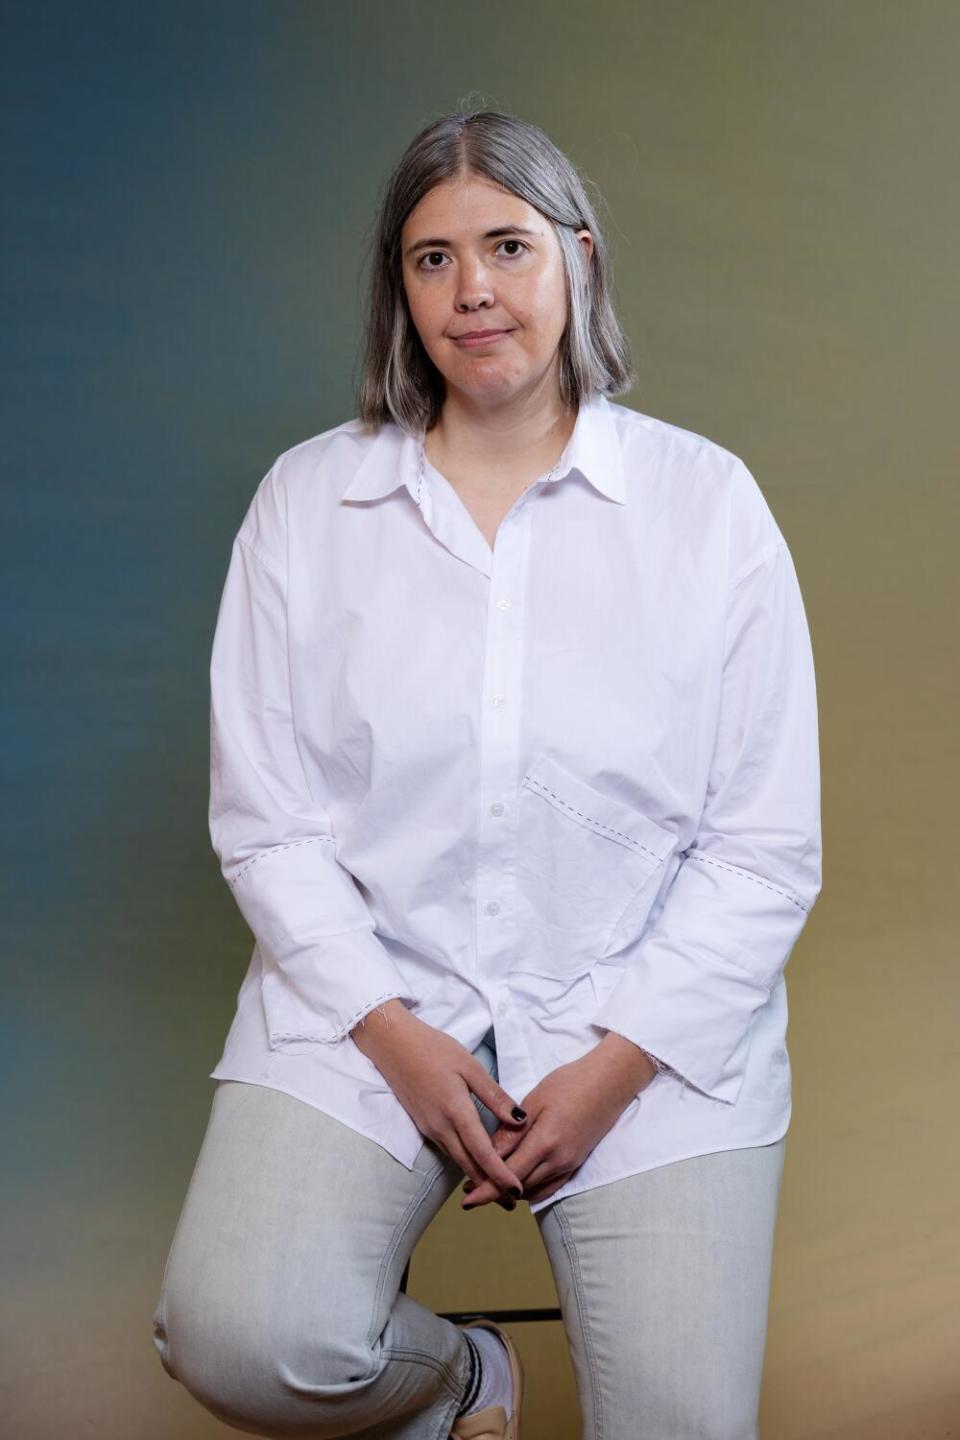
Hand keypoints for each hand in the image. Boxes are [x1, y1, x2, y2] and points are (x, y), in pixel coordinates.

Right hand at [350, 1001, 529, 1198]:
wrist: (392, 1044)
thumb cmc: (432, 1048)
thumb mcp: (469, 1066)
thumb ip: (494, 1096)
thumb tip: (519, 1120)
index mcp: (455, 1111)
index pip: (482, 1152)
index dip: (500, 1174)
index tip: (517, 1191)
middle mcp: (440, 1126)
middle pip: (468, 1165)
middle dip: (490, 1186)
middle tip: (512, 1202)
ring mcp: (429, 1128)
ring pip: (457, 1160)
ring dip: (476, 1176)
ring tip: (497, 1187)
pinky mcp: (423, 1124)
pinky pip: (447, 1150)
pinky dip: (463, 1161)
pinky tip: (474, 1162)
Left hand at [461, 1033, 658, 1208]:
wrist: (610, 1082)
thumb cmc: (571, 1083)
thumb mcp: (536, 1100)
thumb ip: (513, 1132)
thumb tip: (489, 1154)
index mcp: (546, 1143)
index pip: (509, 1176)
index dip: (486, 1190)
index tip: (466, 1200)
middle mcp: (559, 1161)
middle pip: (520, 1188)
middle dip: (494, 1191)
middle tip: (470, 1187)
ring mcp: (570, 1164)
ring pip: (534, 1190)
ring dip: (512, 1191)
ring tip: (490, 1183)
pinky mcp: (576, 1163)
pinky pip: (550, 1186)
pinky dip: (531, 1188)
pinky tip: (518, 1181)